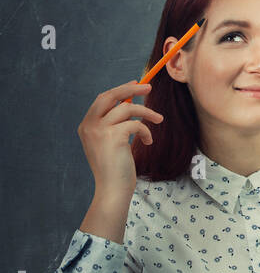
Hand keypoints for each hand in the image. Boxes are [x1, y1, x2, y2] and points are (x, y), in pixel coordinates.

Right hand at [77, 80, 161, 201]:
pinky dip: (147, 131)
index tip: (135, 84)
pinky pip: (136, 124)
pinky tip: (148, 141)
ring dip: (147, 113)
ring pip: (127, 109)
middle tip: (149, 87)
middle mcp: (89, 126)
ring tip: (159, 120)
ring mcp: (99, 130)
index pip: (102, 99)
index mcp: (86, 126)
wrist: (112, 188)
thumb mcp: (111, 142)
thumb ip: (114, 124)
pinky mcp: (113, 136)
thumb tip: (130, 104)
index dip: (119, 90)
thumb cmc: (115, 167)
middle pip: (110, 96)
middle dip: (130, 89)